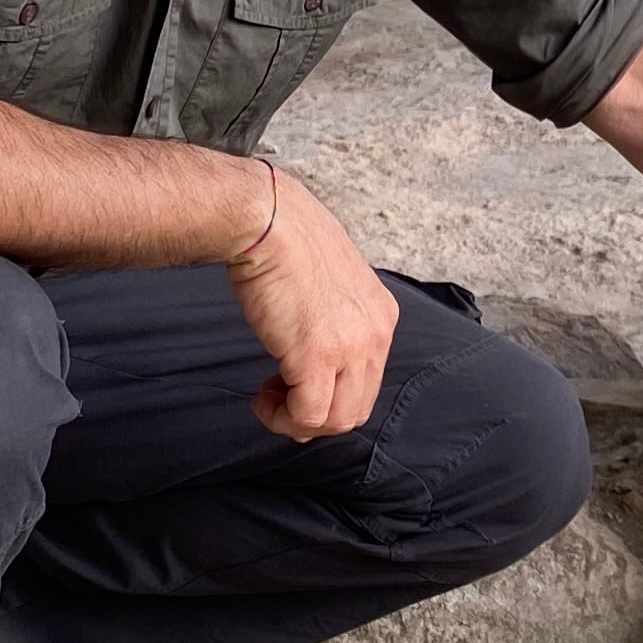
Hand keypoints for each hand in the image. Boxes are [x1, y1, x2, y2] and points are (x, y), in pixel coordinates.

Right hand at [225, 167, 396, 438]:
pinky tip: (262, 397)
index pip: (368, 380)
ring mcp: (351, 347)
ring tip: (268, 399)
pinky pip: (308, 415)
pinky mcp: (318, 357)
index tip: (297, 386)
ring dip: (298, 422)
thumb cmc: (285, 240)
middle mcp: (375, 334)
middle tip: (280, 400)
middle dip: (316, 416)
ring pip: (336, 420)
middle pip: (357, 407)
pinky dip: (282, 418)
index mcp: (380, 315)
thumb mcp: (327, 282)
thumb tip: (307, 354)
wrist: (268, 220)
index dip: (332, 395)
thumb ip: (330, 318)